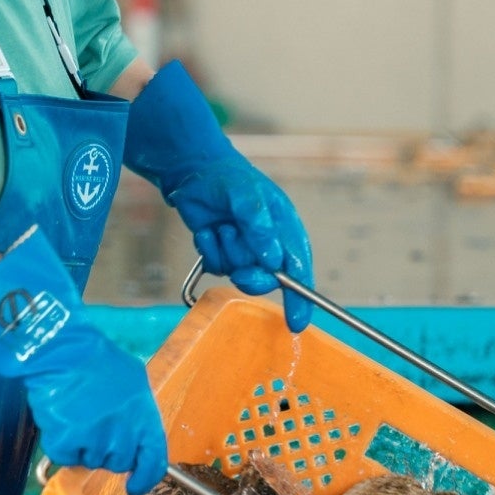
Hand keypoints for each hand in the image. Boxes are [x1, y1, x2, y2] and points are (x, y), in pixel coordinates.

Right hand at [0, 228, 169, 493]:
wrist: (62, 351)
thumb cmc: (97, 361)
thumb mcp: (134, 382)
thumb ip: (139, 414)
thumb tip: (137, 436)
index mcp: (145, 419)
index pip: (154, 463)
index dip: (145, 478)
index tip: (135, 485)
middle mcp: (123, 435)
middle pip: (117, 463)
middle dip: (107, 449)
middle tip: (94, 422)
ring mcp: (95, 441)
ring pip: (90, 461)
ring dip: (84, 445)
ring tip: (78, 414)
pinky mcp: (67, 442)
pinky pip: (65, 457)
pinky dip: (62, 443)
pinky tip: (62, 419)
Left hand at [164, 160, 313, 332]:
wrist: (193, 172)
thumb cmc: (229, 179)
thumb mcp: (248, 197)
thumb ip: (260, 228)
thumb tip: (272, 260)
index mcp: (285, 230)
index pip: (299, 269)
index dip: (300, 298)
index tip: (296, 322)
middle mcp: (268, 244)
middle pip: (267, 279)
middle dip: (252, 277)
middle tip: (241, 272)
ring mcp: (243, 250)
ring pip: (238, 273)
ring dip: (227, 253)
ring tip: (222, 227)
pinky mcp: (222, 253)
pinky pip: (217, 267)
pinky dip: (210, 251)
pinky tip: (209, 230)